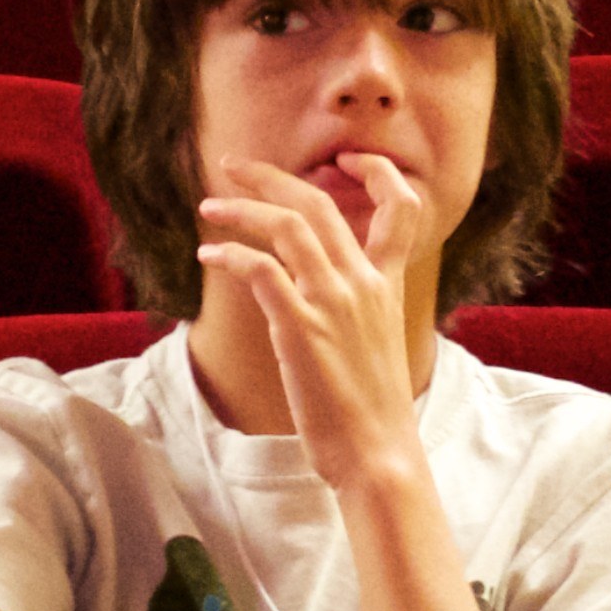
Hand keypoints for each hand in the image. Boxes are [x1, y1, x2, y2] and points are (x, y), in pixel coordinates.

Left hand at [194, 154, 427, 492]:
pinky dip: (230, 254)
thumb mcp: (377, 342)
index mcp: (388, 284)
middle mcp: (364, 283)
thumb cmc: (372, 408)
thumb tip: (315, 291)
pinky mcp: (301, 327)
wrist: (378, 453)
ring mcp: (333, 303)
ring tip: (209, 205)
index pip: (402, 209)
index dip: (376, 172)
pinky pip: (260, 271)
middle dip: (272, 175)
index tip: (344, 157)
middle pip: (319, 204)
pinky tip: (208, 256)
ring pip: (287, 227)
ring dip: (242, 209)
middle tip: (233, 163)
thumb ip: (356, 307)